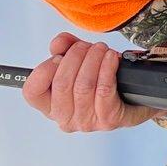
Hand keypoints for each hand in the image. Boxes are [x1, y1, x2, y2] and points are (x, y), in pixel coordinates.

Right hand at [24, 33, 160, 133]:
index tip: (58, 56)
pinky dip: (107, 68)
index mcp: (51, 105)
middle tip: (87, 47)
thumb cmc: (101, 80)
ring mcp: (86, 122)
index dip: (43, 70)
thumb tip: (58, 43)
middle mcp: (65, 118)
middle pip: (61, 84)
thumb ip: (65, 48)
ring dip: (93, 60)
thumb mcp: (80, 59)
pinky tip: (111, 58)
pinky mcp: (108, 120)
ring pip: (83, 86)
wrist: (134, 97)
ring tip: (101, 49)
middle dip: (75, 57)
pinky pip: (103, 90)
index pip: (32, 92)